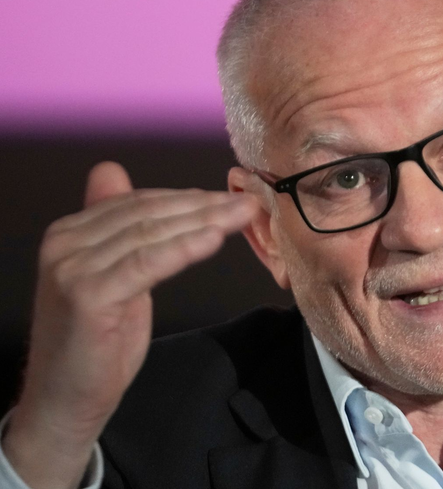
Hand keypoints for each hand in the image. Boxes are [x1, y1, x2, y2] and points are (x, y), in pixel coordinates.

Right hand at [2, 162, 259, 487]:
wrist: (66, 400)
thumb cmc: (95, 342)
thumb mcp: (111, 278)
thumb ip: (119, 232)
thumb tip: (115, 172)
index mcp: (70, 232)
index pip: (138, 202)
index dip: (187, 197)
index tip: (229, 197)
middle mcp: (65, 242)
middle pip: (147, 214)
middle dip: (202, 206)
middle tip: (246, 203)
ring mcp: (72, 267)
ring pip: (151, 234)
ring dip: (203, 222)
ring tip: (241, 216)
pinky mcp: (87, 295)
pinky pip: (147, 263)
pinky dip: (184, 249)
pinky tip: (215, 239)